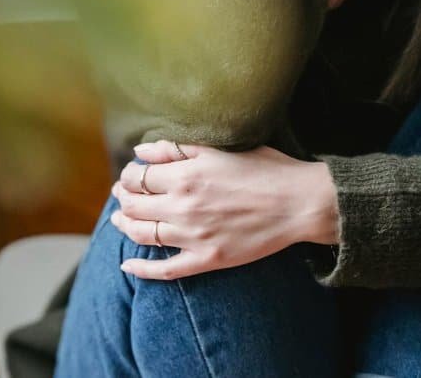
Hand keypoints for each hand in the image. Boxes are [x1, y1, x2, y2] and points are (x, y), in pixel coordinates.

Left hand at [108, 139, 339, 279]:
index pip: (137, 177)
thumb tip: (140, 152)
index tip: (131, 175)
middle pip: (134, 205)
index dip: (128, 176)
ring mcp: (193, 236)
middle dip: (122, 198)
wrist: (299, 203)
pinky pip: (165, 270)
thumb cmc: (265, 169)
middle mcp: (183, 206)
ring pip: (142, 234)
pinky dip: (141, 270)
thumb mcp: (220, 149)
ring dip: (124, 226)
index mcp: (185, 175)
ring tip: (120, 220)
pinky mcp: (207, 260)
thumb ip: (176, 149)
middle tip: (121, 195)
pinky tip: (127, 267)